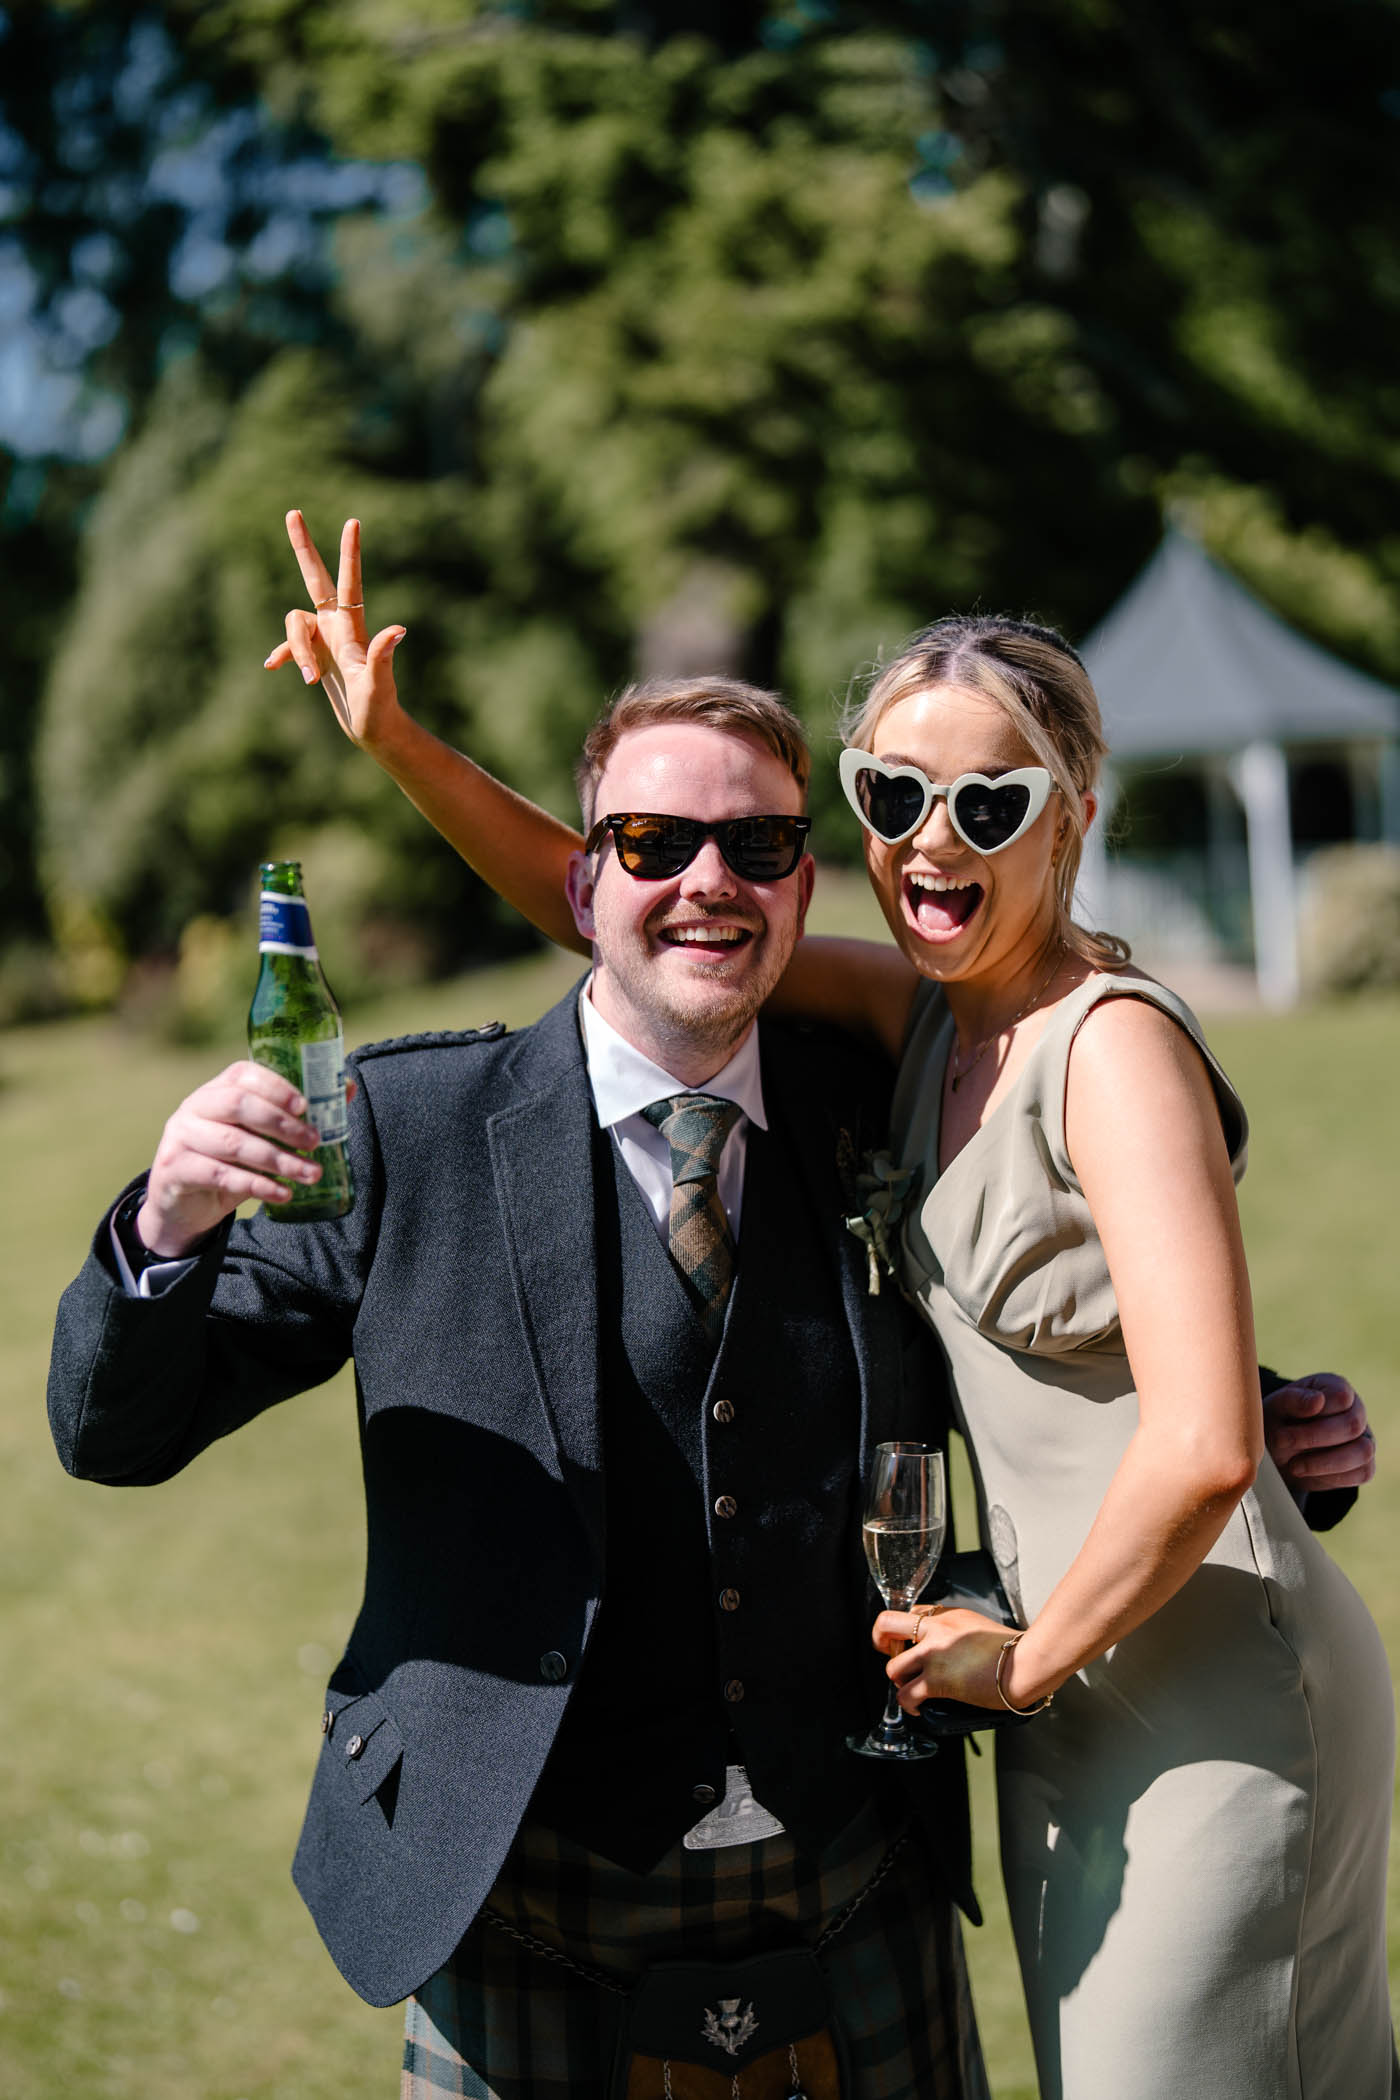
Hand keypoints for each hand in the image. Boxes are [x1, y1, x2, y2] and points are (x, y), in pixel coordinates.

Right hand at [136, 1062, 327, 1257]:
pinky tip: (283, 1193)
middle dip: (282, 1124)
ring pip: (233, 1144)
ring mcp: (180, 1137)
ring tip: (310, 1173)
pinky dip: (258, 1185)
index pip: (243, 1074)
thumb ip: (294, 1116)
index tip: (306, 1106)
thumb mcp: (259, 1137)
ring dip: (278, 1160)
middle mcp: (194, 1106)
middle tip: (315, 1141)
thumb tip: (346, 1088)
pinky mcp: (175, 1169)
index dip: (276, 1087)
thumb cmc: (229, 1162)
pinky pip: (221, 1176)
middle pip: (238, 1104)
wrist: (184, 1205)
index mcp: (216, 1089)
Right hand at [263, 512, 406, 748]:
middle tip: (292, 512)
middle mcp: (338, 625)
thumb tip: (399, 629)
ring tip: (310, 680)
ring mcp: (325, 638)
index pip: (349, 583)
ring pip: (293, 624)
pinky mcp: (316, 655)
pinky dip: (284, 655)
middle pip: (315, 578)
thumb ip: (382, 656)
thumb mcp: (377, 685)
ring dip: (296, 650)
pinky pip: (289, 646)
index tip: (353, 522)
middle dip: (303, 547)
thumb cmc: (379, 709)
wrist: (375, 731)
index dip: (349, 553)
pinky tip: (273, 667)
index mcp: (353, 627)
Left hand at [872, 1602, 1022, 1713]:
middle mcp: (935, 1629)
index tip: (907, 1642)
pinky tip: (916, 1708)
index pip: (910, 1612)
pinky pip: (906, 1695)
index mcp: (947, 1615)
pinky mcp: (938, 1681)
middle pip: (886, 1624)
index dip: (904, 1629)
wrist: (1025, 1664)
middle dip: (880, 1641)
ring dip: (899, 1681)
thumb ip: (957, 1631)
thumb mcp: (978, 1626)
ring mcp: (934, 1654)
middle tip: (888, 1653)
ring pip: (893, 1667)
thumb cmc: (1012, 1650)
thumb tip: (949, 1646)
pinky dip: (908, 1705)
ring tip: (911, 1687)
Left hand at [1264, 1372, 1375, 1494]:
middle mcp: (1356, 1411)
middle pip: (1352, 1425)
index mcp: (1336, 1387)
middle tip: (1282, 1442)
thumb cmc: (1279, 1422)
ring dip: (1324, 1463)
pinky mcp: (1365, 1465)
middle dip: (1313, 1438)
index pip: (1341, 1396)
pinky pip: (1363, 1473)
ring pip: (1363, 1451)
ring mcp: (1365, 1438)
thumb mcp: (1276, 1408)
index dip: (1317, 1411)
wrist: (1278, 1454)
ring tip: (1294, 1466)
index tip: (1289, 1421)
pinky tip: (1309, 1473)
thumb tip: (1318, 1400)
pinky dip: (1333, 1477)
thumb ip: (1294, 1400)